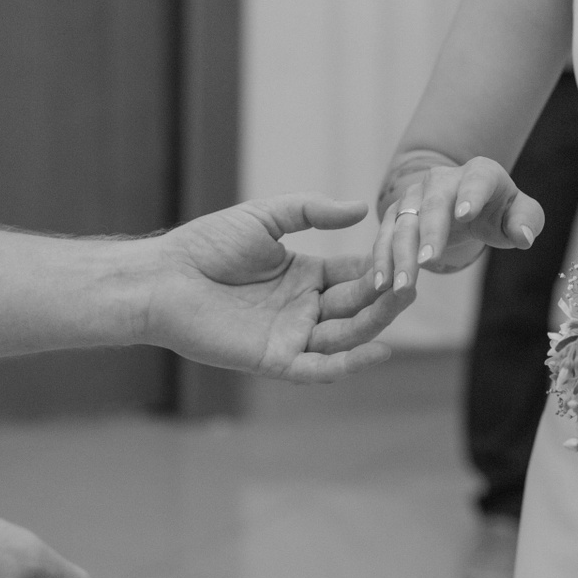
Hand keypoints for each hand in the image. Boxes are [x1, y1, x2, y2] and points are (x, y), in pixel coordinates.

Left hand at [139, 195, 415, 383]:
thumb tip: (361, 209)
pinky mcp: (273, 360)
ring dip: (375, 323)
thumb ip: (311, 212)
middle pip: (357, 307)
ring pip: (345, 337)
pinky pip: (317, 368)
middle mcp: (303, 309)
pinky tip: (377, 350)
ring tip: (400, 301)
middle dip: (385, 295)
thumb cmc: (206, 245)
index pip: (355, 275)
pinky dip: (349, 364)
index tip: (407, 252)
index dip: (380, 266)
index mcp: (305, 276)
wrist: (163, 277)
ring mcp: (291, 336)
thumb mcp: (266, 218)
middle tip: (413, 279)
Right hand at [371, 158, 544, 293]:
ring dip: (400, 254)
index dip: (470, 195)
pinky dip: (382, 260)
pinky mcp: (397, 213)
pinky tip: (382, 284)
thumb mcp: (519, 213)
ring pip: (404, 222)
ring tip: (401, 286)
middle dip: (429, 233)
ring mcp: (416, 195)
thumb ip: (527, 221)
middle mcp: (443, 179)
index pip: (476, 180)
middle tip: (427, 262)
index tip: (464, 215)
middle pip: (434, 203)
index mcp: (480, 173)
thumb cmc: (498, 211)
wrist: (466, 205)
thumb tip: (523, 236)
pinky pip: (386, 235)